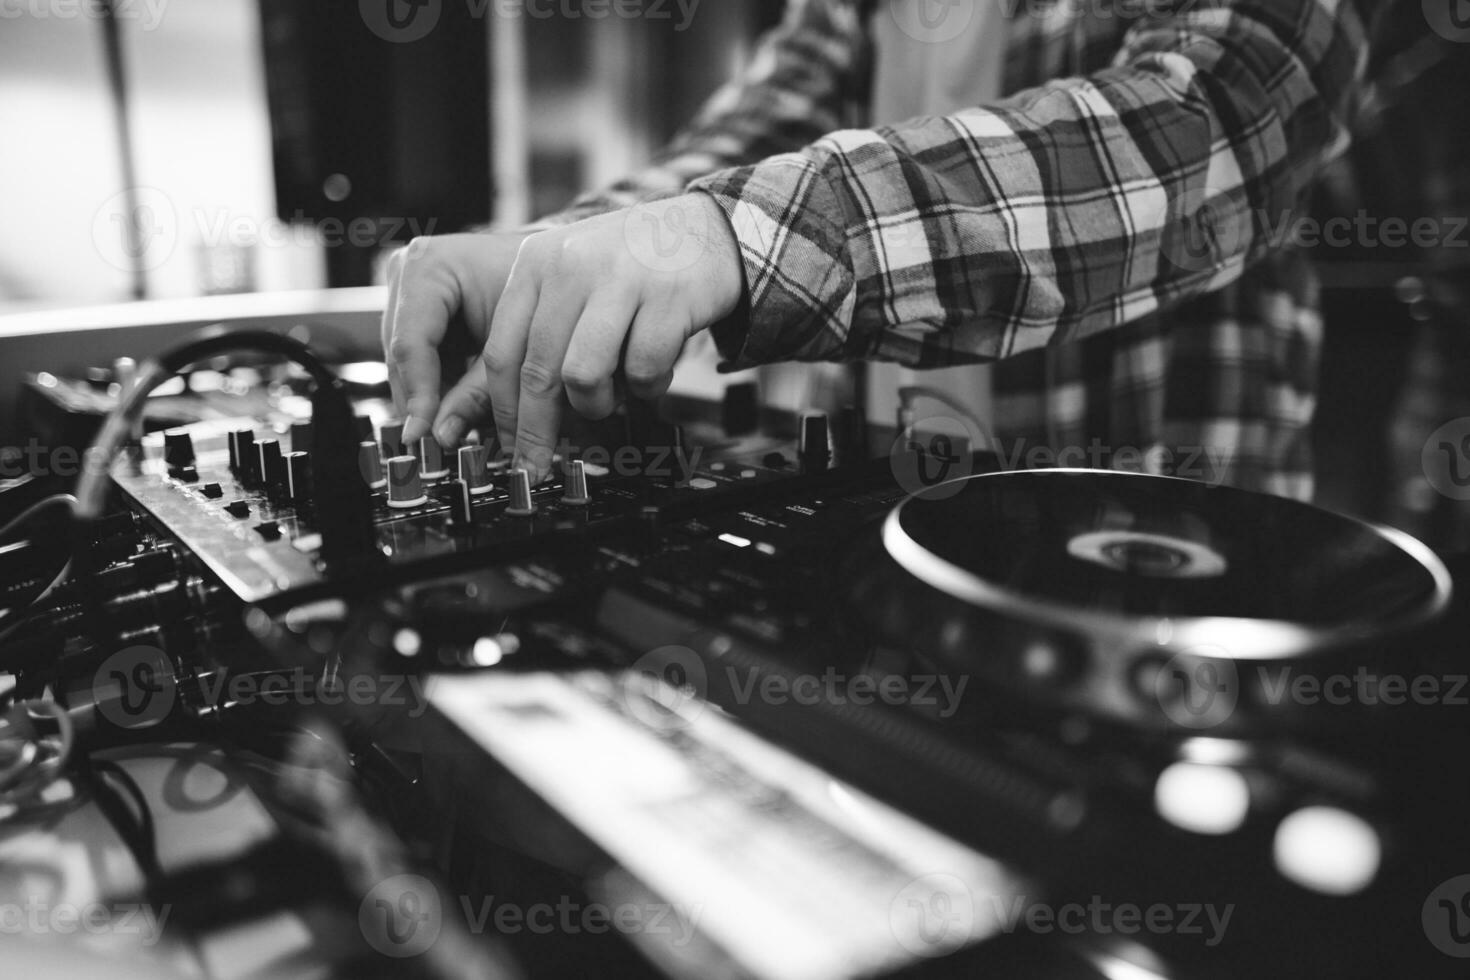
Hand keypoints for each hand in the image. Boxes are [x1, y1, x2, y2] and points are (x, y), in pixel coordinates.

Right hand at [380, 230, 530, 448]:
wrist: (552, 262)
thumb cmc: (541, 289)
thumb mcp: (512, 344)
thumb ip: (476, 392)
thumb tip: (443, 435)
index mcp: (428, 266)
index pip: (411, 343)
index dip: (418, 394)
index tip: (424, 434)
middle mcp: (406, 270)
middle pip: (400, 354)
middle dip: (420, 402)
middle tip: (436, 445)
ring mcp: (404, 287)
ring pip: (402, 360)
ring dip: (426, 397)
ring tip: (450, 431)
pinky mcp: (413, 306)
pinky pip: (414, 355)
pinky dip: (433, 383)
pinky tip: (452, 408)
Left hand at [388, 193, 743, 483]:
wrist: (709, 231)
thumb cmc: (636, 267)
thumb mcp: (574, 279)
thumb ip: (543, 330)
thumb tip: (518, 410)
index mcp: (536, 264)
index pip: (501, 351)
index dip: (503, 411)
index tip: (510, 447)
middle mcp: (571, 265)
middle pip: (537, 371)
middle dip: (537, 431)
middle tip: (539, 466)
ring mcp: (620, 279)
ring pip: (582, 376)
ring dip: (599, 403)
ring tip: (616, 392)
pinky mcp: (666, 297)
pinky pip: (642, 370)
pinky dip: (649, 385)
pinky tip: (657, 368)